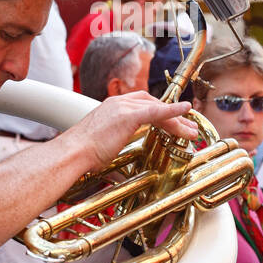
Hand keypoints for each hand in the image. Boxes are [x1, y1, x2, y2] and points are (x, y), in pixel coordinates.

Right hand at [65, 90, 198, 169]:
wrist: (72, 153)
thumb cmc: (81, 154)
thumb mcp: (101, 143)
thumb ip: (114, 143)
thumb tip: (118, 159)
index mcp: (111, 108)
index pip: (141, 104)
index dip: (159, 110)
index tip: (171, 120)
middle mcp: (118, 103)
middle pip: (153, 104)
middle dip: (172, 114)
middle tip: (187, 126)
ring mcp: (122, 108)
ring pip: (158, 109)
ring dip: (177, 119)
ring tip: (190, 131)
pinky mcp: (128, 116)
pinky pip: (157, 111)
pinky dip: (173, 110)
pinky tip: (185, 110)